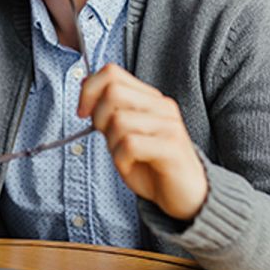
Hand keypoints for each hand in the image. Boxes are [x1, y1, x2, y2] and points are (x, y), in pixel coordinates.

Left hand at [78, 64, 208, 221]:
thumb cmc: (153, 166)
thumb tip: (85, 85)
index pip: (112, 72)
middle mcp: (161, 106)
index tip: (82, 112)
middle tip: (106, 137)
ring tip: (125, 156)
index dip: (89, 89)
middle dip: (98, 117)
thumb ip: (110, 111)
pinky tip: (131, 165)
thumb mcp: (124, 134)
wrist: (187, 196)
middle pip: (113, 91)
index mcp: (149, 98)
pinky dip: (121, 159)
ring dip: (112, 144)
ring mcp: (168, 125)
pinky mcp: (171, 146)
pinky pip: (130, 144)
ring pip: (119, 120)